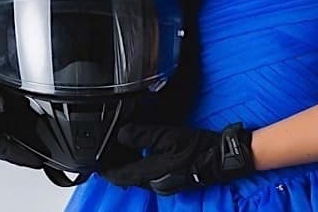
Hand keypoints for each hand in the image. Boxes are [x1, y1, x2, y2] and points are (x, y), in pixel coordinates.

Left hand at [100, 121, 255, 194]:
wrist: (221, 158)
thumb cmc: (197, 148)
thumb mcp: (168, 136)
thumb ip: (143, 136)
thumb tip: (122, 134)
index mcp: (151, 174)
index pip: (120, 177)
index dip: (105, 170)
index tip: (95, 163)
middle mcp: (155, 183)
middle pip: (128, 178)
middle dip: (115, 168)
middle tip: (106, 154)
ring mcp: (165, 182)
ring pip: (139, 177)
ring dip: (128, 166)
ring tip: (122, 151)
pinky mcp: (173, 178)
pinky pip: (150, 174)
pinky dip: (141, 166)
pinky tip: (144, 154)